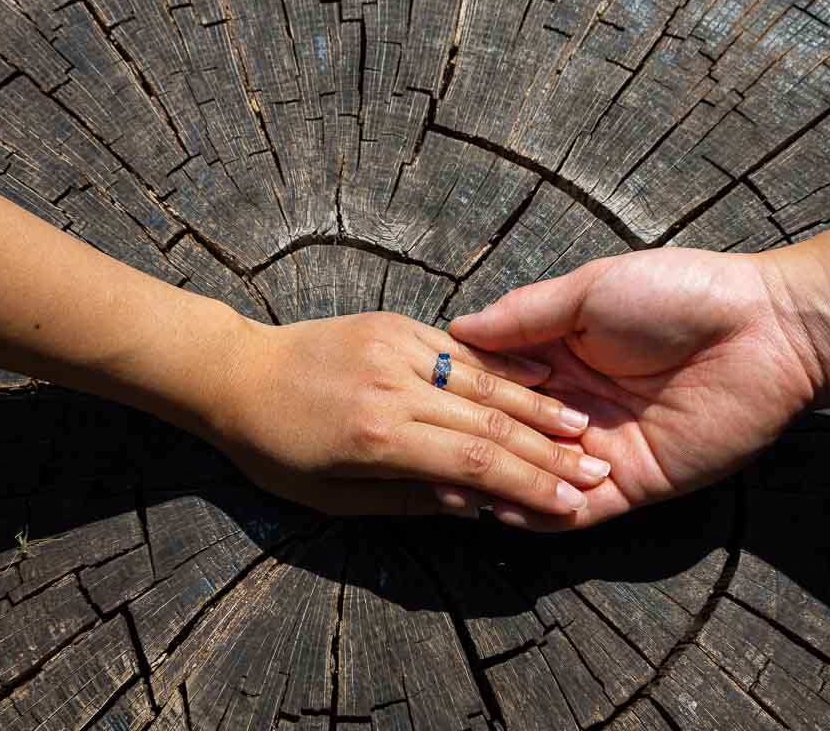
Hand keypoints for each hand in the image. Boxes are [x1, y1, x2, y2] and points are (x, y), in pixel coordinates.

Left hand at [200, 311, 611, 516]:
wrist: (233, 373)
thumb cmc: (274, 450)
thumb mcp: (331, 498)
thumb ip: (407, 499)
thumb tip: (475, 505)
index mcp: (376, 438)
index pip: (472, 465)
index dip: (528, 487)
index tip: (571, 505)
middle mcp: (393, 387)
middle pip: (488, 424)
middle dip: (548, 452)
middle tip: (596, 471)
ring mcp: (396, 347)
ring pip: (483, 381)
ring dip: (539, 407)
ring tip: (584, 428)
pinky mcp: (394, 324)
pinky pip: (461, 349)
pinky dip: (504, 368)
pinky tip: (543, 378)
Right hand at [447, 248, 829, 529]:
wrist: (767, 330)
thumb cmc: (680, 294)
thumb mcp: (591, 290)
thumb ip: (526, 315)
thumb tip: (457, 329)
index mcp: (559, 354)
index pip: (495, 382)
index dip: (458, 394)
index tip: (413, 402)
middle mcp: (572, 405)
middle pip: (508, 435)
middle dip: (472, 446)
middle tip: (423, 456)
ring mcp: (600, 448)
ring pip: (535, 476)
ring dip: (501, 484)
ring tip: (457, 489)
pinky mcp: (632, 482)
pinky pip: (577, 510)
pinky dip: (542, 514)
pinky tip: (507, 507)